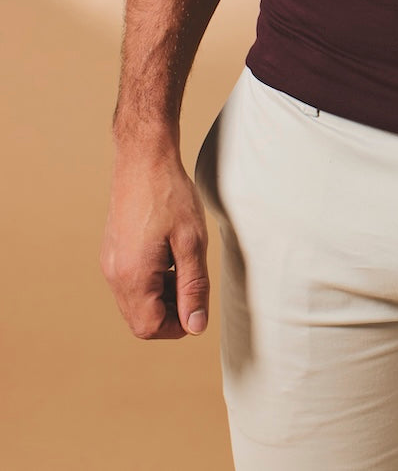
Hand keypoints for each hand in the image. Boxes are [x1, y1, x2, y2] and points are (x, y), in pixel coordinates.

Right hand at [99, 145, 210, 340]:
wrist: (143, 159)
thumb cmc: (169, 195)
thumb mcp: (192, 242)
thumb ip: (193, 287)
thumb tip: (195, 326)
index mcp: (132, 276)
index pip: (149, 327)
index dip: (178, 326)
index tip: (198, 305)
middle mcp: (115, 274)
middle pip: (140, 319)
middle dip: (170, 312)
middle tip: (193, 285)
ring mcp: (111, 263)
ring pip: (135, 301)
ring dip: (161, 296)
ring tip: (184, 266)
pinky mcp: (113, 251)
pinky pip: (130, 282)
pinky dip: (151, 281)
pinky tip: (169, 255)